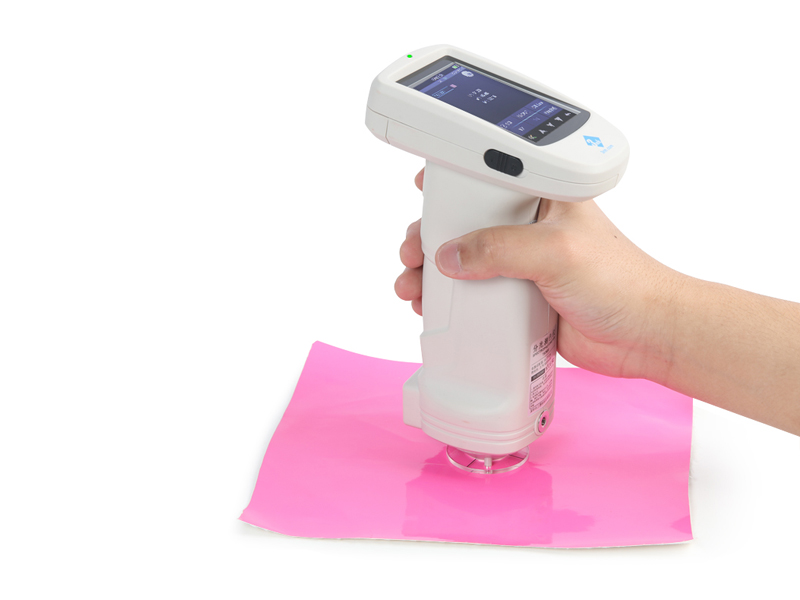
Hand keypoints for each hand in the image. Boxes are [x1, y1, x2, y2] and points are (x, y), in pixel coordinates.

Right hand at [395, 168, 682, 381]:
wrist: (645, 336)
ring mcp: (520, 266)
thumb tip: (449, 256)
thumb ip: (499, 248)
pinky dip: (448, 302)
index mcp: (540, 199)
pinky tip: (432, 309)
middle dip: (428, 237)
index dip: (450, 181)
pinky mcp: (518, 299)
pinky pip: (474, 297)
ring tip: (411, 287)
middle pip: (463, 224)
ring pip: (463, 263)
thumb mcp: (556, 251)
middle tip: (411, 252)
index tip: (422, 190)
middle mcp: (527, 229)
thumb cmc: (623, 282)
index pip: (486, 178)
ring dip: (431, 273)